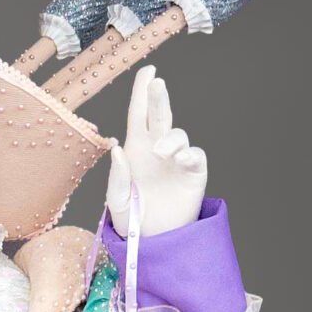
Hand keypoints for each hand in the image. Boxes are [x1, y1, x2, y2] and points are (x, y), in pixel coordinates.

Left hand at [107, 67, 206, 236]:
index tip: (148, 70)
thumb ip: (116, 177)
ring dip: (169, 139)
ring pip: (177, 135)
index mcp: (136, 148)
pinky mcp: (193, 173)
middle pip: (160, 115)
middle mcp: (158, 148)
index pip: (139, 114)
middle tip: (155, 82)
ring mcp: (177, 159)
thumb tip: (117, 149)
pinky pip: (194, 156)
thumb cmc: (133, 218)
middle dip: (158, 97)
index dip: (142, 92)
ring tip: (160, 153)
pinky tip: (180, 160)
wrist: (154, 241)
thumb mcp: (117, 201)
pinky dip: (188, 154)